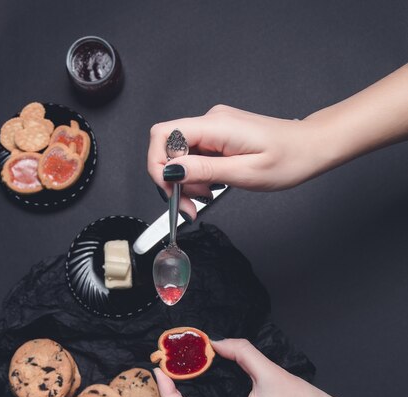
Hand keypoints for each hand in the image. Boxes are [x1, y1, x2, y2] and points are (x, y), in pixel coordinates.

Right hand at [148, 105, 326, 219]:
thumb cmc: (288, 159)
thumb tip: (171, 170)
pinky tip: (213, 186)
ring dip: (187, 181)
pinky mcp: (219, 136)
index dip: (158, 165)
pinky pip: (195, 156)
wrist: (311, 147)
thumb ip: (204, 171)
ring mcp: (215, 127)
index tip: (172, 190)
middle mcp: (211, 121)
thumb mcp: (244, 173)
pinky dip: (198, 176)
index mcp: (216, 126)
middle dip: (173, 179)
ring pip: (181, 155)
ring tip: (208, 195)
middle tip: (190, 204)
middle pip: (168, 147)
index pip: (163, 135)